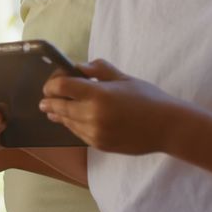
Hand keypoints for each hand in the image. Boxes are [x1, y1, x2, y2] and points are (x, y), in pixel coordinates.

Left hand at [40, 59, 184, 154]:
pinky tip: (71, 120)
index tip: (52, 83)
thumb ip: (98, 70)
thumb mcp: (123, 77)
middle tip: (44, 99)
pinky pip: (78, 133)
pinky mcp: (99, 145)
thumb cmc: (147, 98)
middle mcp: (92, 115)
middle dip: (49, 101)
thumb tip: (78, 67)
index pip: (61, 87)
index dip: (52, 83)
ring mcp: (94, 132)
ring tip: (52, 110)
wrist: (167, 127)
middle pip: (58, 106)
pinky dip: (72, 125)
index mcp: (98, 94)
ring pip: (66, 122)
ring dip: (58, 114)